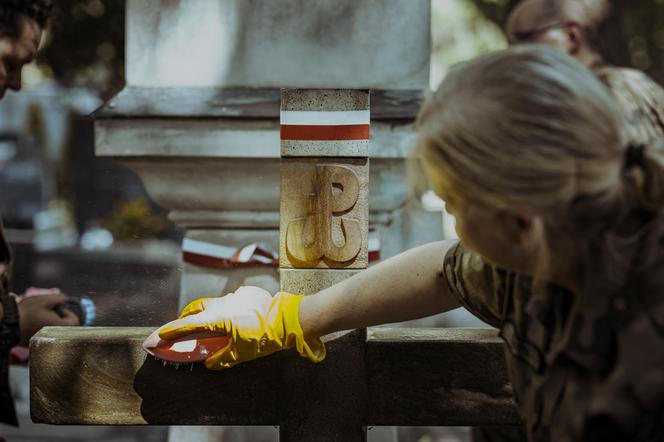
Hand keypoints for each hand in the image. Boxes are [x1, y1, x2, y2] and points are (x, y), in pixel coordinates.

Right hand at [17, 292, 79, 345]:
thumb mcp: (45, 299)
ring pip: (56, 332)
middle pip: (66, 328)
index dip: (69, 313)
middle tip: (50, 312)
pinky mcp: (37, 343)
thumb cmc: (27, 312)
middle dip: (60, 318)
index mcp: (60, 327)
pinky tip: (35, 323)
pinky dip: (43, 329)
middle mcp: (55, 338)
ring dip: (51, 323)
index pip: (75, 322)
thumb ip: (59, 298)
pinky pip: (46, 337)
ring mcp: (45, 342)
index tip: (59, 308)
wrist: (8, 323)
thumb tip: (64, 302)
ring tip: (41, 317)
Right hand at [151, 286, 324, 369]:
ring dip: (203, 313)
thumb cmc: (263, 338)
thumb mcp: (240, 354)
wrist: (286, 319)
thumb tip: (209, 363)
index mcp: (218, 320)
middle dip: (184, 319)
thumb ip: (221, 358)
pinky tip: (230, 317)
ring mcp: (233, 297)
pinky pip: (229, 301)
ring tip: (201, 323)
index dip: (171, 333)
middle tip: (177, 328)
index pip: (188, 327)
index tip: (158, 337)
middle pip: (196, 310)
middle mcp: (222, 306)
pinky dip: (224, 309)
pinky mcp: (245, 294)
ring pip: (211, 304)